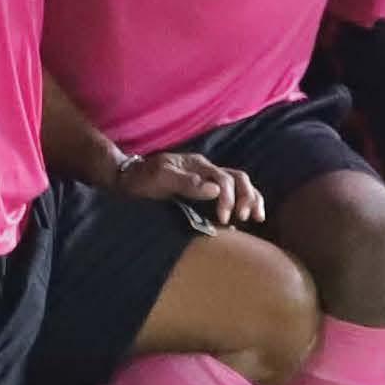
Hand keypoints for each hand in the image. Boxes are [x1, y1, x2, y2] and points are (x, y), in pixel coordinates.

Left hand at [112, 148, 264, 226]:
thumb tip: (215, 189)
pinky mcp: (202, 192)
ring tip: (256, 217)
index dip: (227, 198)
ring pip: (238, 183)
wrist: (128, 179)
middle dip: (247, 196)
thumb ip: (187, 182)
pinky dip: (241, 203)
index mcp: (198, 165)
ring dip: (250, 198)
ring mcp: (205, 180)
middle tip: (245, 217)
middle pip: (238, 178)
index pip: (223, 178)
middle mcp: (206, 171)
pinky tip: (243, 219)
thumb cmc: (143, 178)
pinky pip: (228, 194)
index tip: (223, 218)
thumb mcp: (161, 178)